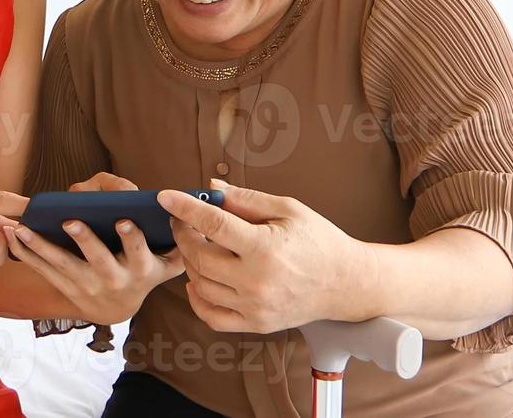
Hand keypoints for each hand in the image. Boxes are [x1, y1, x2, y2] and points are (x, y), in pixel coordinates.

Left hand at [5, 171, 185, 324]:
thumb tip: (185, 216)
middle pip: (98, 260)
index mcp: (140, 269)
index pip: (139, 253)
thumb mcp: (166, 260)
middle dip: (85, 240)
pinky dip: (25, 253)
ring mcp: (86, 287)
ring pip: (62, 265)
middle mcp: (113, 280)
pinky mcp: (64, 288)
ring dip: (40, 246)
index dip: (132, 239)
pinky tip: (11, 235)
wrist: (117, 309)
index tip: (124, 221)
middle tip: (71, 220)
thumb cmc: (144, 271)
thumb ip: (178, 241)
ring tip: (23, 227)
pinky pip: (42, 270)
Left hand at [157, 179, 368, 333]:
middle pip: (200, 257)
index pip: (213, 225)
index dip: (185, 208)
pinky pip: (211, 316)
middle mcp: (257, 281)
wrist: (346, 283)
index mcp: (265, 248)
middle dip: (184, 234)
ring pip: (201, 285)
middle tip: (183, 221)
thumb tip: (210, 189)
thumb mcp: (288, 209)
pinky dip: (197, 298)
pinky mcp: (256, 324)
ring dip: (191, 263)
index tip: (166, 197)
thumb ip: (246, 200)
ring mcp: (255, 307)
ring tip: (198, 246)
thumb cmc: (319, 241)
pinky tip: (199, 280)